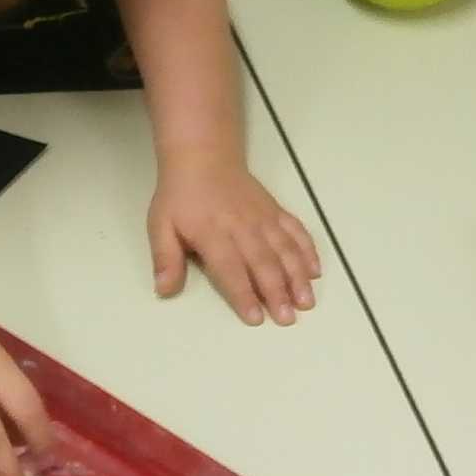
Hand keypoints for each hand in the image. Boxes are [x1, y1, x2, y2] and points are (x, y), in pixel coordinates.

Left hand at [150, 158, 321, 326]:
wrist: (203, 157)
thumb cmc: (181, 197)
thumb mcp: (160, 226)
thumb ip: (165, 258)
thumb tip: (163, 289)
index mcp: (212, 234)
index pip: (230, 269)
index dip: (243, 294)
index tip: (255, 318)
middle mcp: (242, 228)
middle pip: (263, 263)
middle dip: (277, 292)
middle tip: (288, 318)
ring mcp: (263, 219)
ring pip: (285, 250)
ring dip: (298, 276)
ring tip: (307, 301)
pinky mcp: (276, 211)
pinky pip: (296, 231)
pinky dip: (308, 250)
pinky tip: (315, 270)